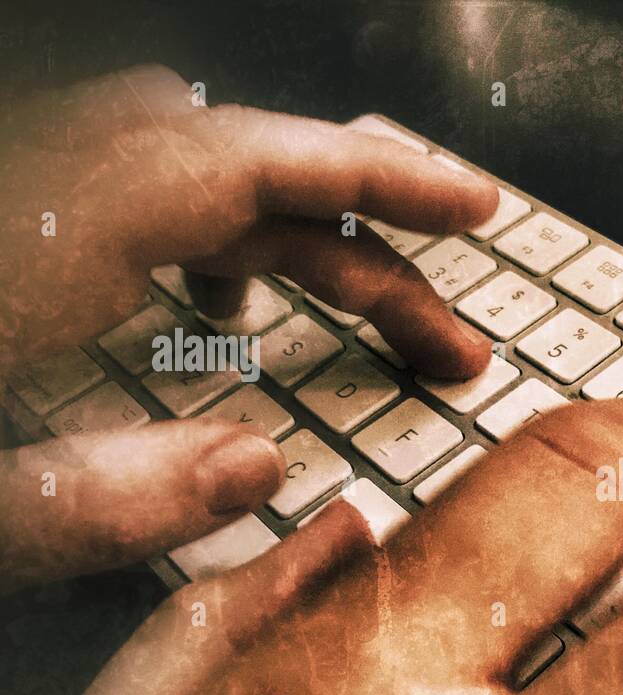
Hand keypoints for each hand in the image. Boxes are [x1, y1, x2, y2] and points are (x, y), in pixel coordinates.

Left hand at [0, 65, 499, 589]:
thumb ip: (100, 501)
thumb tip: (258, 470)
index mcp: (37, 242)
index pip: (250, 166)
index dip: (381, 181)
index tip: (476, 211)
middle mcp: (40, 199)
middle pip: (247, 182)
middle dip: (373, 258)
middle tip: (452, 350)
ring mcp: (29, 209)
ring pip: (199, 197)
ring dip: (301, 260)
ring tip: (367, 338)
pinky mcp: (19, 237)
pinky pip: (139, 211)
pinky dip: (213, 253)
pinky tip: (221, 313)